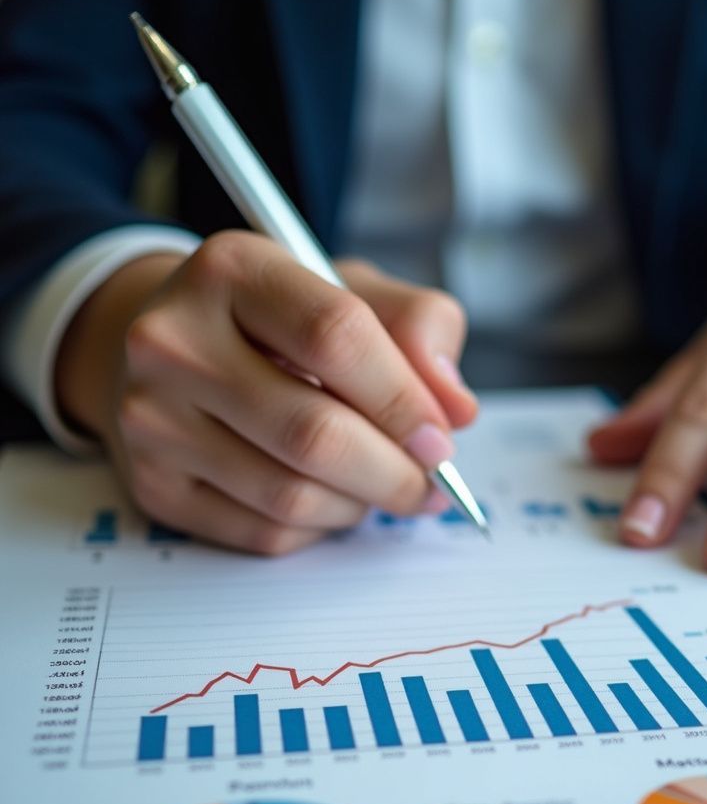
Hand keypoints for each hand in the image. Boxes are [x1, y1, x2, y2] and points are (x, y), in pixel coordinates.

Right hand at [55, 231, 476, 553]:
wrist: (173, 348)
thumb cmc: (281, 322)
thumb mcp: (355, 291)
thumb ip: (420, 327)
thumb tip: (456, 409)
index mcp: (233, 270)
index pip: (337, 337)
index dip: (405, 400)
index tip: (442, 437)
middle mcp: (174, 341)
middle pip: (315, 433)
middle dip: (396, 472)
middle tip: (432, 483)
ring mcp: (151, 419)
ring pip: (292, 496)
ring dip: (361, 504)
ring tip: (382, 484)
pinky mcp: (153, 485)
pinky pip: (265, 533)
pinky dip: (320, 526)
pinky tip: (332, 498)